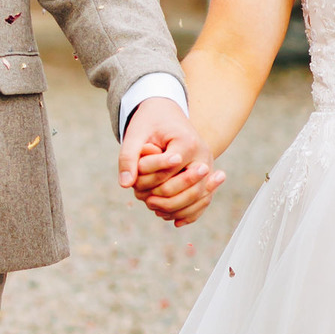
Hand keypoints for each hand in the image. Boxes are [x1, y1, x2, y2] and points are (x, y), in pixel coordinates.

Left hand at [118, 101, 223, 226]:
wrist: (167, 114)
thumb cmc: (150, 122)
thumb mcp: (135, 134)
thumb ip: (128, 157)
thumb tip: (125, 184)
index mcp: (187, 142)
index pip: (170, 169)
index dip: (151, 177)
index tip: (136, 180)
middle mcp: (203, 155)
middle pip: (188, 189)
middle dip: (162, 197)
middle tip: (142, 199)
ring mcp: (209, 168)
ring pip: (197, 199)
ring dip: (175, 209)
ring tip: (153, 207)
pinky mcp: (207, 178)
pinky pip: (202, 202)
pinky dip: (188, 213)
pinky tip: (172, 220)